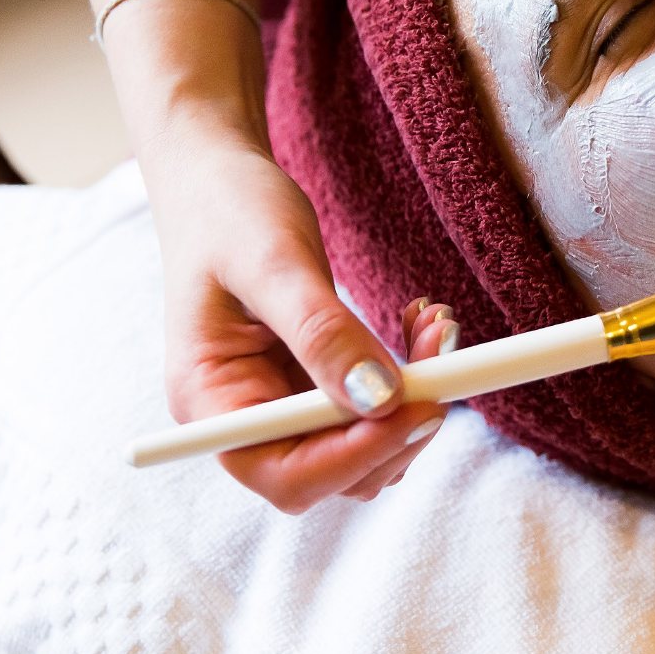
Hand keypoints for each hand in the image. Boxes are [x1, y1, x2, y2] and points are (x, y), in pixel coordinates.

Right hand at [146, 139, 446, 511]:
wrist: (219, 179)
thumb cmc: (228, 211)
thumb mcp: (273, 262)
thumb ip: (322, 333)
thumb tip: (379, 399)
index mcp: (209, 403)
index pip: (284, 474)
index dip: (355, 455)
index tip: (419, 407)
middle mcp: (245, 419)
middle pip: (335, 473)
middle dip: (397, 425)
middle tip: (444, 358)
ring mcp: (281, 406)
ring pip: (366, 445)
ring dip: (414, 400)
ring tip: (437, 327)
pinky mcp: (314, 385)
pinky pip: (373, 407)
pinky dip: (408, 377)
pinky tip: (419, 325)